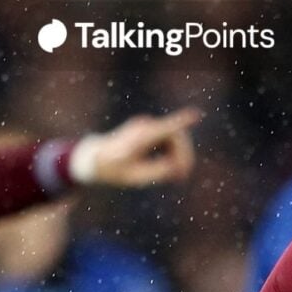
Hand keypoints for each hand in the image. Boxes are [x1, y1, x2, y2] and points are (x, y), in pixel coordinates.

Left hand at [70, 108, 200, 186]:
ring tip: (178, 176)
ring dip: (180, 156)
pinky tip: (172, 170)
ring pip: (175, 138)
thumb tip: (177, 168)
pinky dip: (173, 153)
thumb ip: (157, 172)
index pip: (165, 127)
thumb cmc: (113, 169)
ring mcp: (147, 126)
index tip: (196, 114)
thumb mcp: (135, 177)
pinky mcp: (149, 130)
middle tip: (183, 176)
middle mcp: (145, 126)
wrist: (95, 158)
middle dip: (184, 155)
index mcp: (140, 137)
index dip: (181, 122)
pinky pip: (169, 140)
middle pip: (176, 136)